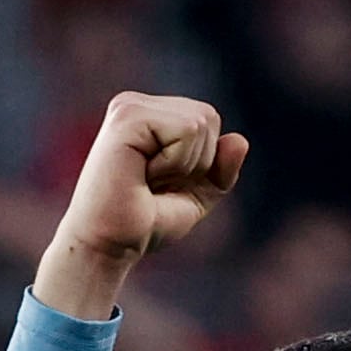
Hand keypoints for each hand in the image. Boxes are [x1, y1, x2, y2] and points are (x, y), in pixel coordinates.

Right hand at [36, 94, 248, 321]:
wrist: (110, 245)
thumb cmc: (144, 223)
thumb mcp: (195, 196)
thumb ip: (220, 170)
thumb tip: (240, 140)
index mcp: (149, 115)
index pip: (208, 121)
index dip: (202, 161)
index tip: (162, 182)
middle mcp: (136, 104)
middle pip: (208, 117)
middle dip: (196, 161)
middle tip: (154, 183)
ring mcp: (130, 107)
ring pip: (200, 123)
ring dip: (183, 165)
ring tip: (146, 179)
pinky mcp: (128, 117)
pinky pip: (187, 131)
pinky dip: (175, 163)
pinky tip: (142, 174)